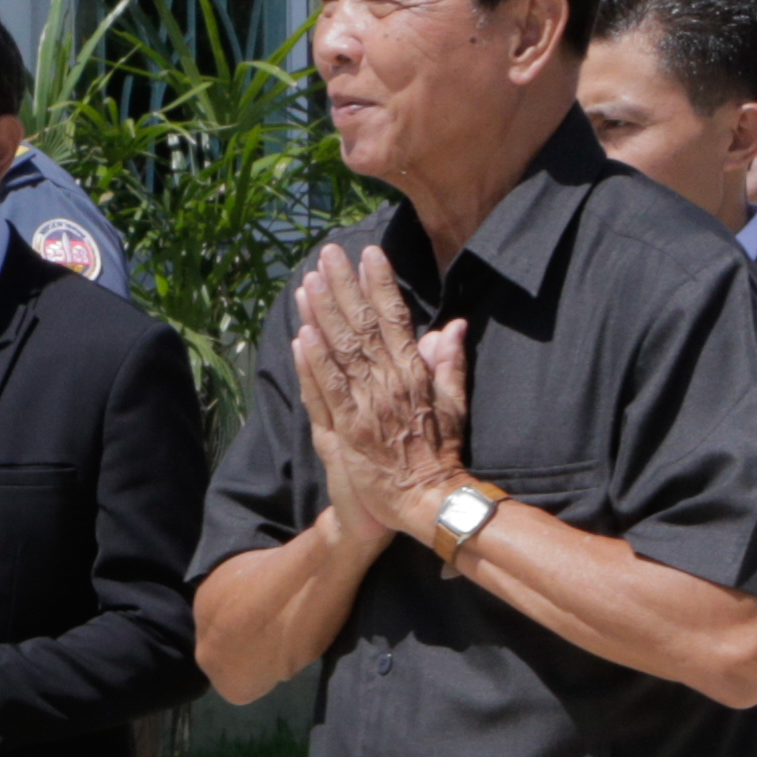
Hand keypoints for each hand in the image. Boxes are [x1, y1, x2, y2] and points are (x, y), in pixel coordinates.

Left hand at [291, 243, 470, 541]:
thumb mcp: (454, 405)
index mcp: (415, 374)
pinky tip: (301, 335)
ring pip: (341, 351)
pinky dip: (314, 362)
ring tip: (308, 281)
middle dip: (344, 287)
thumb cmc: (441, 455)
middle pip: (363, 326)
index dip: (381, 284)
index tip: (369, 253)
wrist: (427, 502)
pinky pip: (328, 391)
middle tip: (329, 254)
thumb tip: (453, 326)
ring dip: (323, 315)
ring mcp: (366, 406)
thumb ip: (450, 364)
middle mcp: (389, 384)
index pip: (395, 318)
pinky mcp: (347, 430)